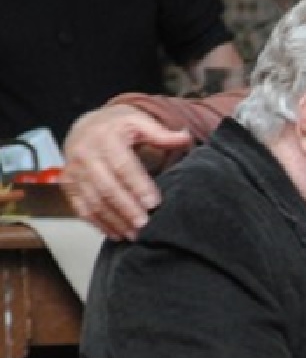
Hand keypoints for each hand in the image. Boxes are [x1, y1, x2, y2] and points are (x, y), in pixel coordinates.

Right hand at [62, 104, 192, 238]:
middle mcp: (85, 154)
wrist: (86, 127)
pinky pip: (81, 208)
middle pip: (106, 186)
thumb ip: (161, 134)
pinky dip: (98, 224)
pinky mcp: (68, 185)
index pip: (122, 165)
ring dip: (114, 220)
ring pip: (93, 200)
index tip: (154, 203)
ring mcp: (74, 171)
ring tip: (134, 235)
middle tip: (145, 225)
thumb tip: (185, 137)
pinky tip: (116, 234)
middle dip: (126, 208)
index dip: (138, 185)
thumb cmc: (118, 127)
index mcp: (105, 138)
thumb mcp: (139, 122)